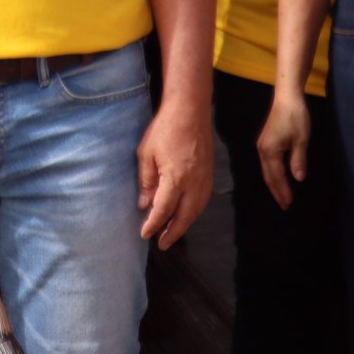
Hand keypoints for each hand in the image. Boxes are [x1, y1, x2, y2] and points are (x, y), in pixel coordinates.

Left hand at [137, 98, 212, 249]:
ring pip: (196, 210)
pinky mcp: (209, 172)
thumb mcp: (146, 153)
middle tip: (161, 243)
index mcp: (176, 178)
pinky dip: (194, 211)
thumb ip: (146, 180)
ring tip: (172, 232)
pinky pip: (203, 199)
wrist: (190, 110)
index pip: (164, 209)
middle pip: (184, 216)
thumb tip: (144, 203)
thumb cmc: (165, 128)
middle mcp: (194, 182)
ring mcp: (205, 178)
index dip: (154, 224)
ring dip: (184, 224)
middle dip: (173, 232)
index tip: (145, 234)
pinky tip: (186, 213)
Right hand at [256, 90, 310, 209]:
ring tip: (282, 196)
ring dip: (274, 184)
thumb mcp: (301, 139)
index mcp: (270, 151)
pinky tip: (278, 178)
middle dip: (276, 191)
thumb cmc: (295, 117)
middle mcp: (262, 150)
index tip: (289, 204)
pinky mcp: (265, 142)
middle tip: (284, 206)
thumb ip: (298, 160)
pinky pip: (267, 164)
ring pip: (266, 170)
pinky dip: (272, 174)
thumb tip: (298, 179)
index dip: (283, 191)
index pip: (276, 177)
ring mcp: (262, 146)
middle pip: (268, 176)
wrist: (286, 97)